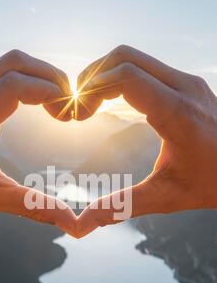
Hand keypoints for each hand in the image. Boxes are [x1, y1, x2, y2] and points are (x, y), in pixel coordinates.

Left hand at [0, 50, 76, 236]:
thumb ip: (31, 206)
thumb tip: (71, 223)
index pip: (11, 86)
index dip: (47, 89)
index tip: (66, 110)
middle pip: (11, 63)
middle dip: (48, 75)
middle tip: (67, 101)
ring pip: (2, 65)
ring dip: (35, 75)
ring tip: (55, 103)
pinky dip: (22, 81)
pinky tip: (34, 103)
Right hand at [75, 45, 216, 236]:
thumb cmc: (213, 183)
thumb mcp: (166, 197)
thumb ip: (122, 206)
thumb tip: (83, 224)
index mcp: (177, 113)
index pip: (125, 76)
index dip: (92, 89)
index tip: (79, 115)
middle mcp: (184, 88)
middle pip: (125, 57)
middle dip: (92, 77)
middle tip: (78, 108)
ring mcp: (188, 82)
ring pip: (135, 58)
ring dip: (106, 74)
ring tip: (90, 105)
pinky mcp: (187, 84)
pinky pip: (147, 67)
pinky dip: (122, 76)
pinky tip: (112, 102)